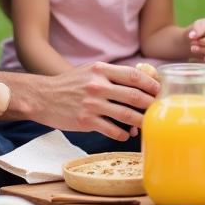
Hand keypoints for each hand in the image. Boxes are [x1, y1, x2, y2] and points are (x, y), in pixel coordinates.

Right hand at [35, 62, 157, 140]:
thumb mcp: (90, 71)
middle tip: (159, 110)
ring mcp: (92, 104)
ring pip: (126, 116)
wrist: (44, 97)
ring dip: (141, 122)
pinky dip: (123, 134)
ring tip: (147, 126)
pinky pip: (112, 130)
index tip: (160, 91)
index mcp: (101, 69)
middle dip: (151, 105)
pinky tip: (125, 135)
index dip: (151, 84)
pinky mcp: (86, 121)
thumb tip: (140, 80)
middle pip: (134, 96)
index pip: (133, 75)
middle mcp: (97, 85)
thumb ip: (112, 74)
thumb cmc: (70, 84)